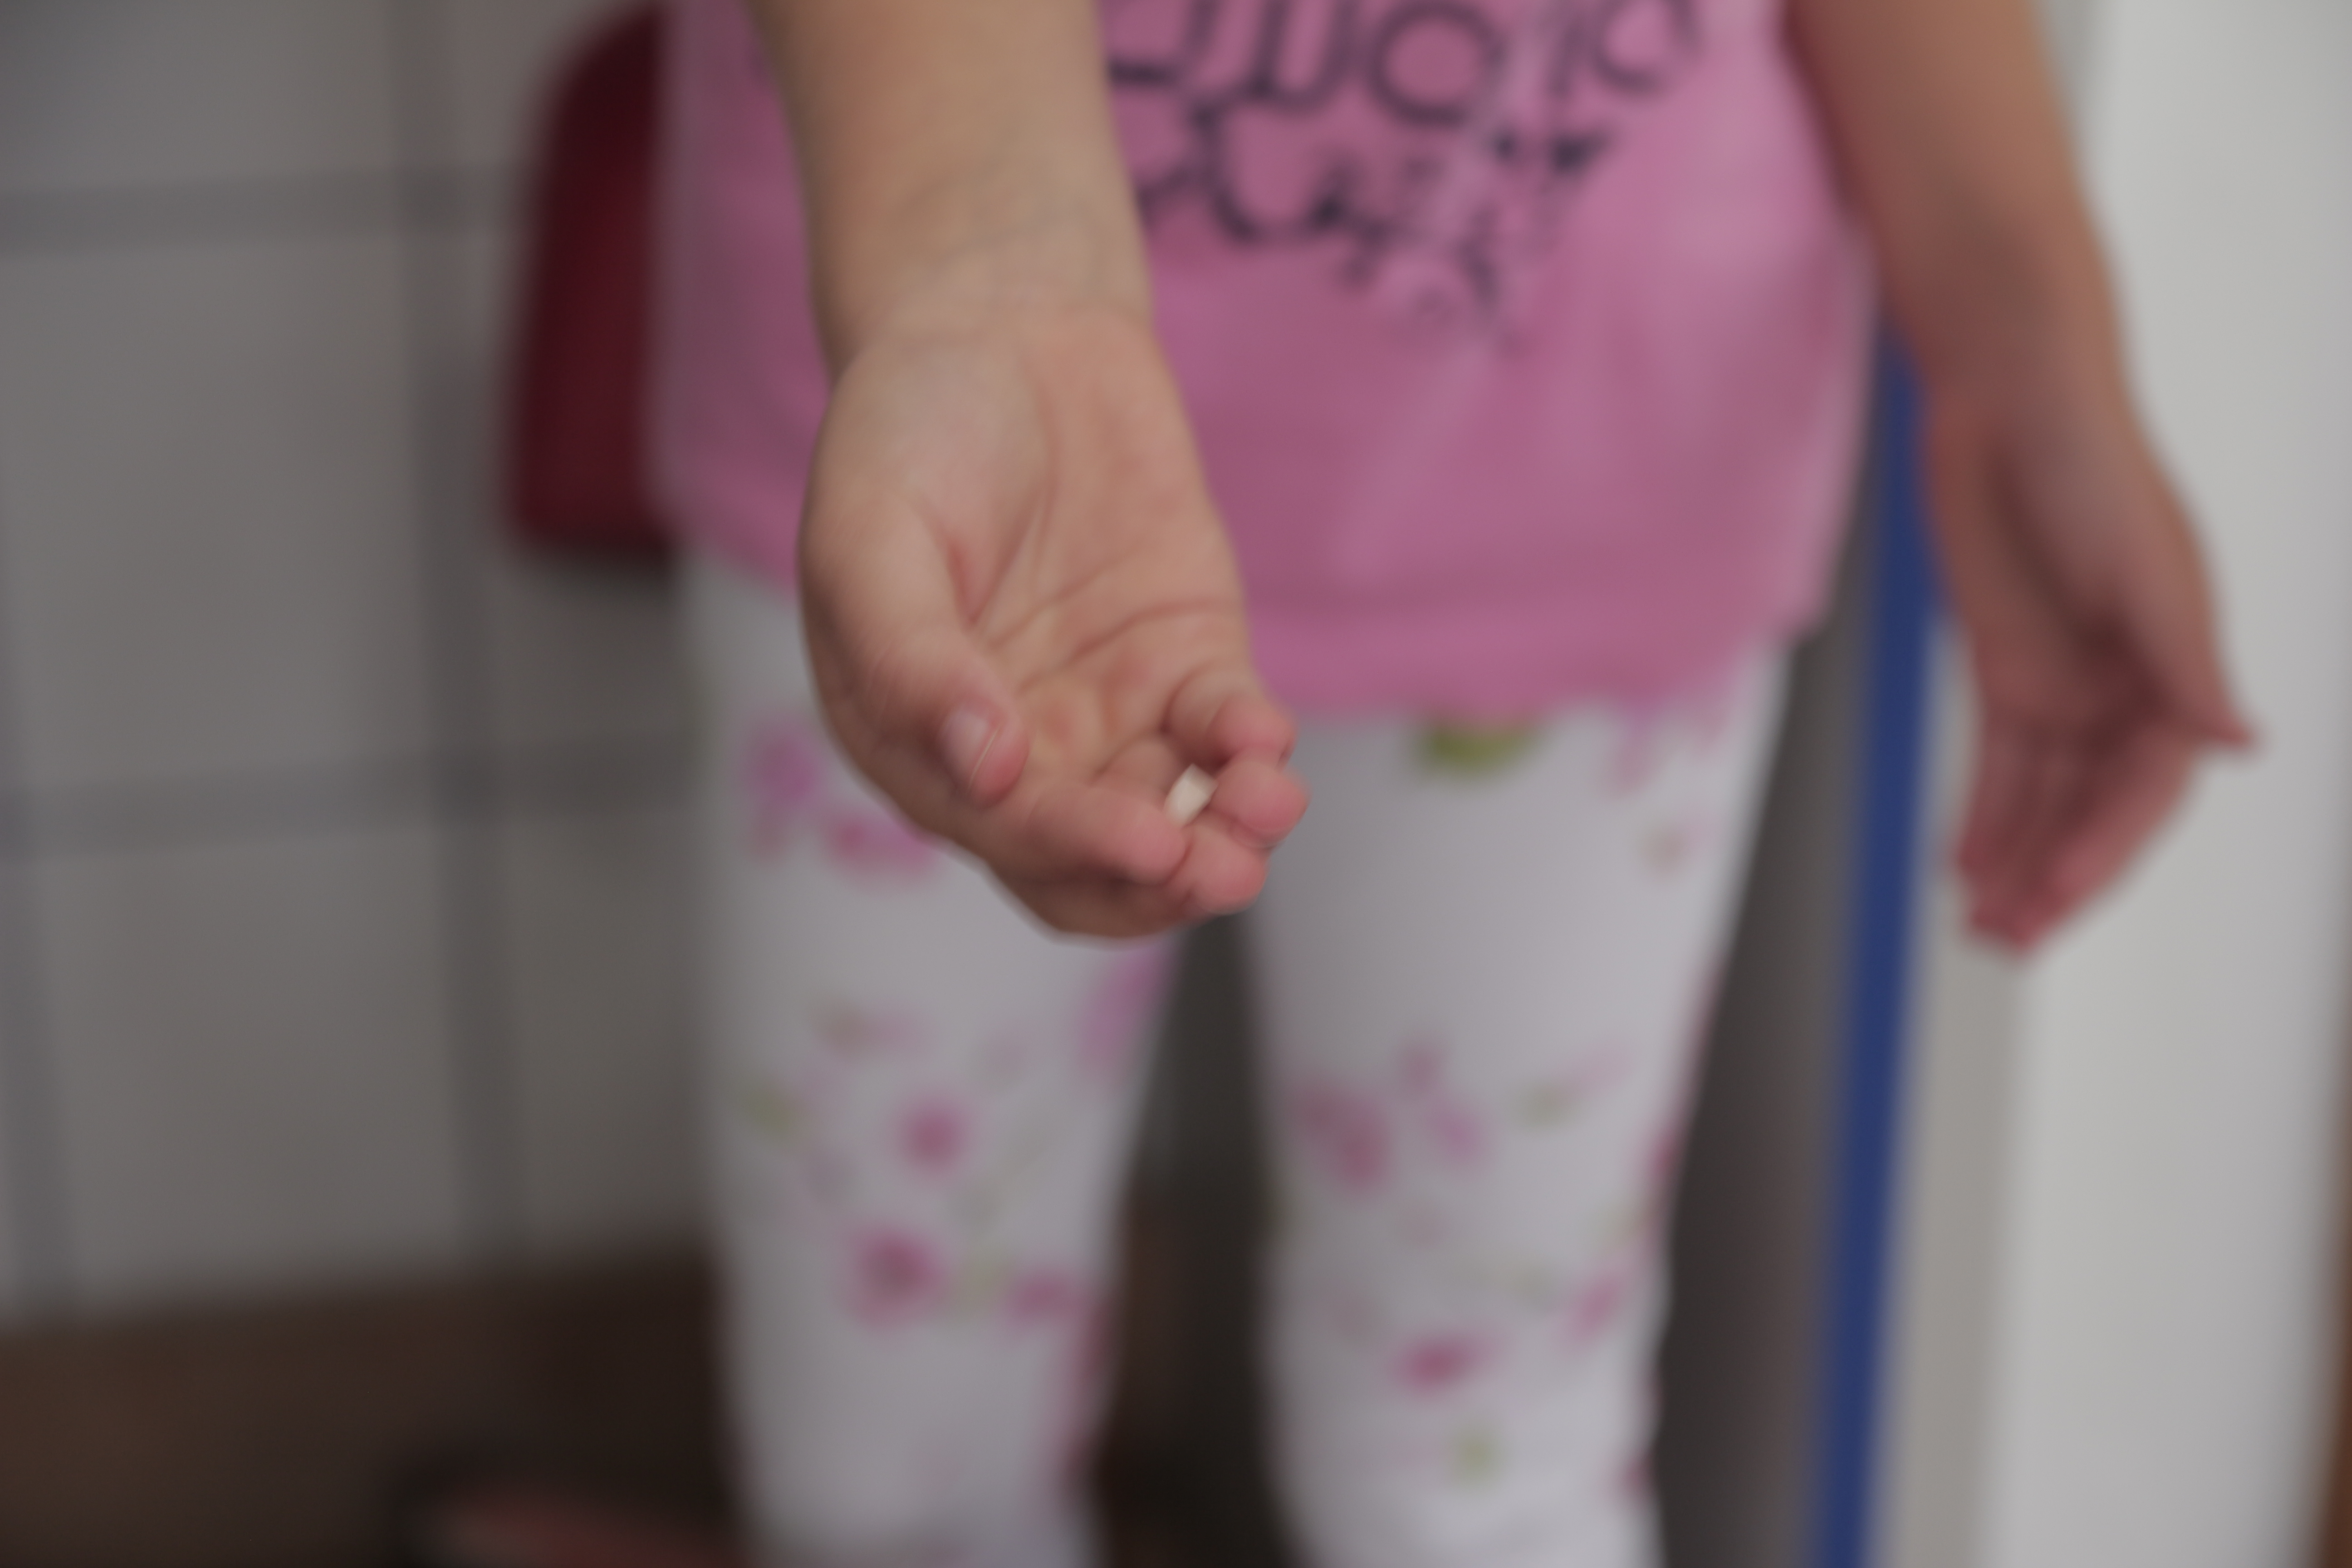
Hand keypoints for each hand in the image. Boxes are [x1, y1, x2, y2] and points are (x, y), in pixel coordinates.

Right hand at [797, 301, 1308, 936]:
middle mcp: (1014, 750)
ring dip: (1224, 835)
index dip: (1072, 849)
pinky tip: (1264, 738)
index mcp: (917, 742)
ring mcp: (1104, 711)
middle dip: (1160, 879)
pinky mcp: (1183, 662)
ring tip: (1267, 806)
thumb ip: (911, 659)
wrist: (1002, 326)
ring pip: (1171, 816)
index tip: (1141, 841)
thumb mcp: (871, 535)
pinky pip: (1224, 737)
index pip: (1002, 835)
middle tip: (1219, 867)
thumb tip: (985, 771)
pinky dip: (1250, 750)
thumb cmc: (908, 431)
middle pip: (1092, 862)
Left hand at [1928, 376, 2250, 949]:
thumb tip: (2241, 744)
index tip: (2053, 890)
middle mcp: (2125, 686)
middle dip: (2055, 877)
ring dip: (2014, 863)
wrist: (2008, 401)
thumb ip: (2182, 660)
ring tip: (1981, 927)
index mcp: (2172, 668)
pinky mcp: (2007, 666)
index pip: (2146, 788)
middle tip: (2009, 941)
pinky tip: (1961, 867)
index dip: (2104, 846)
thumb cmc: (2088, 466)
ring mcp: (2066, 681)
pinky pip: (1999, 765)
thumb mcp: (2139, 566)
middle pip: (2093, 808)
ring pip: (2043, 798)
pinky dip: (1982, 817)